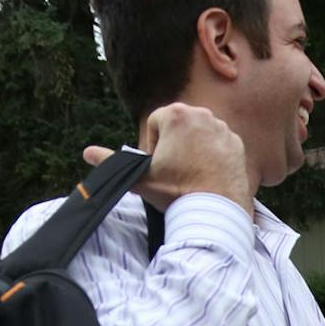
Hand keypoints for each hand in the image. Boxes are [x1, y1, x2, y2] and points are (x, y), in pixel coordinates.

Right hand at [83, 102, 251, 214]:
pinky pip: (218, 145)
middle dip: (174, 146)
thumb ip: (111, 162)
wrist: (216, 211)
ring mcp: (223, 128)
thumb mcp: (140, 178)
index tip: (160, 166)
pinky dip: (212, 156)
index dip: (154, 146)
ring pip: (199, 135)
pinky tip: (208, 176)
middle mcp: (202, 114)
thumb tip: (87, 153)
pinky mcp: (237, 143)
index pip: (156, 123)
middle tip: (176, 172)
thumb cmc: (177, 192)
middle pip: (178, 127)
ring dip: (193, 150)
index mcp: (176, 114)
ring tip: (192, 175)